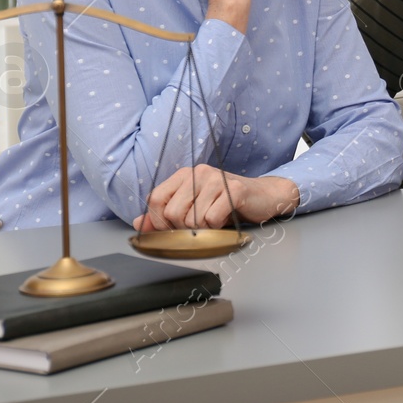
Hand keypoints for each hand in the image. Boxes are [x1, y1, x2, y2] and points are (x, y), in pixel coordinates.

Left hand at [132, 165, 299, 230]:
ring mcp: (217, 179)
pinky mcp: (235, 189)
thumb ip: (164, 215)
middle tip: (198, 227)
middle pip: (172, 212)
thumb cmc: (227, 204)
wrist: (264, 197)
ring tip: (214, 222)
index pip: (155, 199)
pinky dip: (217, 227)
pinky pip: (212, 218)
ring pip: (193, 218)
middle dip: (183, 229)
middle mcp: (199, 173)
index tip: (171, 229)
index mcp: (185, 175)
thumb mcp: (193, 208)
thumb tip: (138, 223)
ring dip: (203, 230)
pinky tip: (225, 219)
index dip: (158, 221)